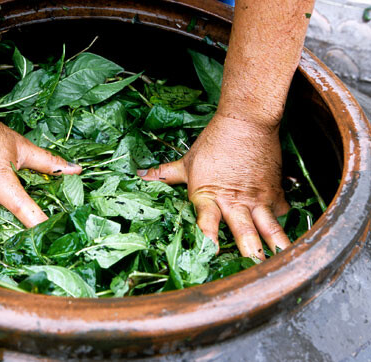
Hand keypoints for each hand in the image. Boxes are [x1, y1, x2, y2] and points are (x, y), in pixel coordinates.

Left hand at [139, 115, 290, 259]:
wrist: (246, 122)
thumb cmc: (212, 143)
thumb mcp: (187, 162)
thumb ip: (164, 174)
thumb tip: (139, 174)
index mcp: (208, 196)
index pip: (207, 221)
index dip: (208, 237)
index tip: (211, 254)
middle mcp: (233, 201)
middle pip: (243, 229)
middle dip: (250, 250)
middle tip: (254, 267)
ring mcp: (256, 198)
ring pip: (269, 226)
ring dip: (275, 245)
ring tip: (282, 262)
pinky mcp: (274, 192)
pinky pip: (281, 212)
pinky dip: (282, 224)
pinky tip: (287, 239)